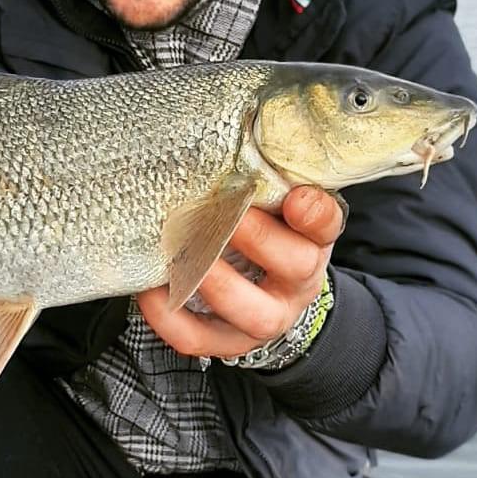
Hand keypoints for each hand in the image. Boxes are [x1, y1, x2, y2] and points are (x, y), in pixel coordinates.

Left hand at [137, 186, 344, 359]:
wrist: (264, 286)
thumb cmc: (261, 227)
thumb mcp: (271, 200)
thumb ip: (261, 176)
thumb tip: (225, 136)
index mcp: (311, 239)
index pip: (326, 224)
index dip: (315, 213)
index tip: (296, 198)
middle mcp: (298, 281)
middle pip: (296, 266)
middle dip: (259, 239)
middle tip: (225, 216)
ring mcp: (268, 317)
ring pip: (257, 315)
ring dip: (220, 285)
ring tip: (186, 257)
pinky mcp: (230, 341)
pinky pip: (202, 339)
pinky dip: (172, 319)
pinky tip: (150, 290)